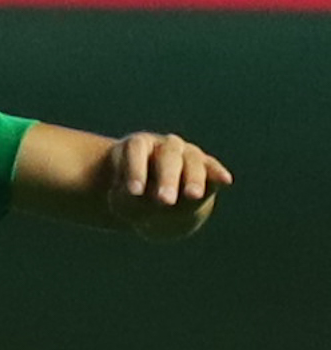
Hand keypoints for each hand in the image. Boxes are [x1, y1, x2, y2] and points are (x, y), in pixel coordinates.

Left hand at [106, 132, 233, 239]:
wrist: (155, 204)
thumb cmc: (132, 198)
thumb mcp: (123, 201)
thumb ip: (130, 199)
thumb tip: (144, 196)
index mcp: (138, 146)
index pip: (136, 150)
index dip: (135, 170)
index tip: (134, 192)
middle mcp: (164, 145)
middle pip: (167, 156)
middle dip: (167, 178)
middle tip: (165, 200)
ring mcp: (187, 153)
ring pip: (192, 162)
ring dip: (193, 179)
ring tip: (193, 195)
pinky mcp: (206, 166)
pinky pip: (212, 168)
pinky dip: (218, 174)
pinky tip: (225, 181)